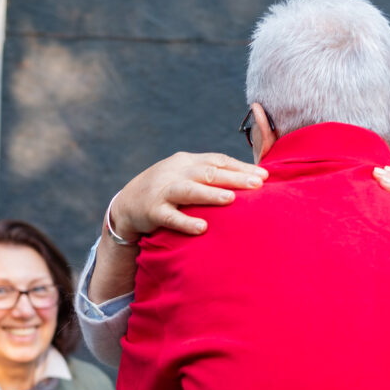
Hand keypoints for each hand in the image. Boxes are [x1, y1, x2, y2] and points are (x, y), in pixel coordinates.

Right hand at [111, 152, 267, 240]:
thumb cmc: (166, 192)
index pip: (217, 161)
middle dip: (234, 177)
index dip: (240, 167)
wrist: (126, 206)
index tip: (264, 175)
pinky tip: (202, 229)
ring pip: (189, 190)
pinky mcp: (152, 211)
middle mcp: (176, 172)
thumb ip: (210, 176)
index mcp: (187, 162)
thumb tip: (248, 181)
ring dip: (211, 194)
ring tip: (232, 199)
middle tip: (258, 184)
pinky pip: (170, 217)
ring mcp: (162, 191)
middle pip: (208, 172)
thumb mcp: (186, 177)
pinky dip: (185, 222)